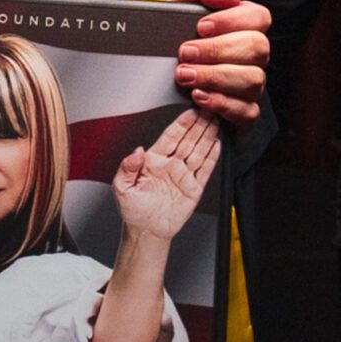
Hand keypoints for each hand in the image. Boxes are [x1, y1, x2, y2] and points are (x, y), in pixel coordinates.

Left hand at [114, 111, 219, 239]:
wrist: (146, 232)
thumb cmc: (133, 210)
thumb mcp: (122, 187)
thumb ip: (127, 167)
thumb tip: (136, 151)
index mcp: (153, 160)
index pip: (170, 137)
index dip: (181, 124)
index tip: (190, 112)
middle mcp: (171, 164)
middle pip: (188, 140)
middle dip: (198, 124)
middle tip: (209, 110)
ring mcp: (184, 175)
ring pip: (199, 151)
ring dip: (208, 136)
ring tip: (216, 121)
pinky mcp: (194, 187)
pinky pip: (206, 169)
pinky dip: (212, 157)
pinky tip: (218, 144)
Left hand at [168, 0, 270, 124]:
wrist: (155, 82)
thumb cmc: (174, 41)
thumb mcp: (178, 9)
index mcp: (244, 26)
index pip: (259, 17)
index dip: (232, 20)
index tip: (201, 27)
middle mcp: (254, 55)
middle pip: (258, 47)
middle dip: (217, 50)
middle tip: (185, 53)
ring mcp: (253, 84)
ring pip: (253, 79)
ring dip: (215, 77)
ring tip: (185, 75)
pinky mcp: (245, 112)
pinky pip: (247, 111)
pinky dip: (222, 104)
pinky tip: (198, 96)